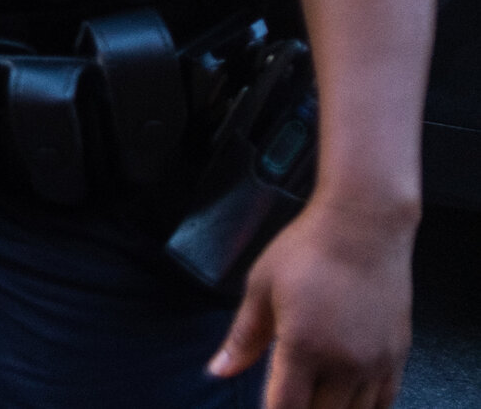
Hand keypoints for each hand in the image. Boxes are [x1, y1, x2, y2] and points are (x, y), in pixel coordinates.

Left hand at [209, 194, 415, 407]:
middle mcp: (345, 363)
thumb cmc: (306, 251)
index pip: (286, 408)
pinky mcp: (399, 355)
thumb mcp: (261, 288)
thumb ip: (243, 337)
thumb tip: (219, 371)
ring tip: (312, 397)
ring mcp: (377, 362)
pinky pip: (385, 401)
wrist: (363, 227)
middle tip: (287, 397)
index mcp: (304, 346)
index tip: (265, 408)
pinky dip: (364, 408)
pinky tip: (345, 399)